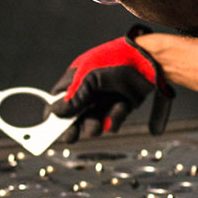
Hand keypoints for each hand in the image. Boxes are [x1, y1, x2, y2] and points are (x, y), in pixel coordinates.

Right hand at [49, 25, 174, 142]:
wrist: (147, 59)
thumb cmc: (114, 60)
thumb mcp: (89, 78)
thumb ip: (73, 97)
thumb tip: (54, 112)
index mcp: (77, 80)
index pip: (59, 100)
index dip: (54, 113)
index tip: (50, 128)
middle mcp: (90, 91)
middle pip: (75, 115)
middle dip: (73, 127)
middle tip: (71, 137)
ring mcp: (105, 99)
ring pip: (94, 120)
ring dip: (93, 125)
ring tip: (95, 129)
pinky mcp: (122, 106)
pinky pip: (113, 119)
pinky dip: (114, 118)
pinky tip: (119, 108)